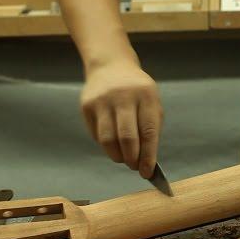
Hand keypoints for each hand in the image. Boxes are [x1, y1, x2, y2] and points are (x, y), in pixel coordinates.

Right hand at [80, 60, 162, 178]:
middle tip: (135, 167)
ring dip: (117, 156)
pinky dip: (106, 146)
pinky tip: (113, 144)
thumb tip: (147, 161)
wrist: (111, 66)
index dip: (148, 155)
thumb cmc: (138, 92)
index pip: (148, 132)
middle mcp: (124, 96)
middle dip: (132, 159)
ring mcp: (103, 100)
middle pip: (127, 137)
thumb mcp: (152, 103)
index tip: (147, 172)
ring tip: (123, 159)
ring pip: (108, 139)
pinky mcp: (87, 105)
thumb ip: (151, 129)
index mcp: (146, 96)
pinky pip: (97, 134)